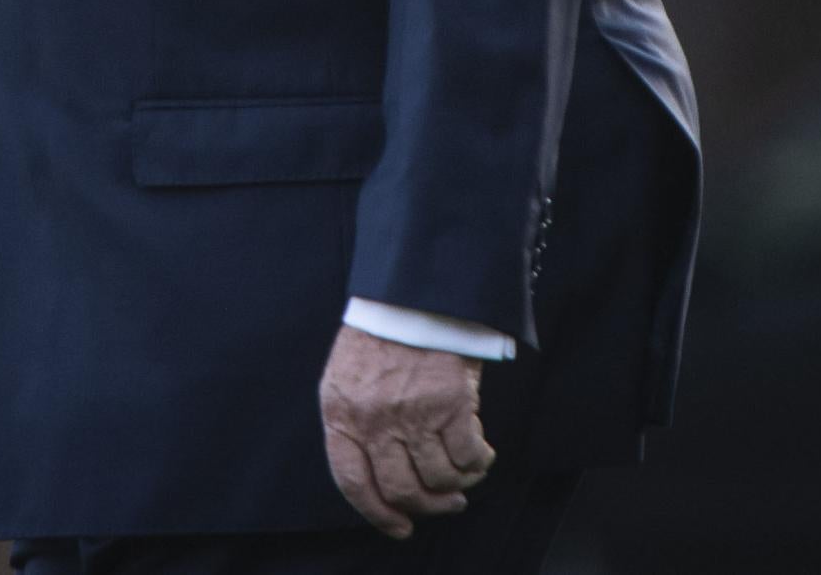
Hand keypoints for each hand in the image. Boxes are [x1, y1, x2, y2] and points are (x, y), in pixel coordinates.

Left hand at [318, 324, 495, 538]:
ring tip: (465, 473)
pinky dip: (479, 463)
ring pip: (439, 479)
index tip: (398, 527)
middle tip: (446, 504)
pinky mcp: (451, 404)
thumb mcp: (347, 380)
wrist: (413, 294)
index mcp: (340, 412)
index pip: (351, 481)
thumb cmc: (381, 338)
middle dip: (427, 506)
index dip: (376, 513)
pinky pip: (469, 458)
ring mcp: (412, 413)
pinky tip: (481, 451)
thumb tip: (381, 480)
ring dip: (458, 484)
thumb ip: (355, 425)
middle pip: (400, 489)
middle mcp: (373, 418)